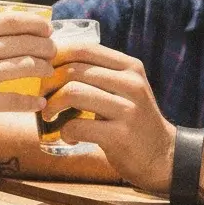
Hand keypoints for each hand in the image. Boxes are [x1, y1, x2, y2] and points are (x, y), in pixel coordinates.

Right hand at [0, 12, 55, 141]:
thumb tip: (8, 25)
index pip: (10, 20)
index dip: (35, 23)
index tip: (48, 28)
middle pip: (23, 42)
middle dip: (45, 46)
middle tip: (54, 50)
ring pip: (25, 66)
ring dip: (43, 68)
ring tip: (49, 71)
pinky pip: (16, 99)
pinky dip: (31, 101)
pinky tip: (39, 102)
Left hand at [43, 44, 173, 192]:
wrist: (162, 155)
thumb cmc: (132, 119)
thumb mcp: (124, 88)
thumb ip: (99, 73)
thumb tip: (54, 61)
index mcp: (130, 67)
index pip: (85, 49)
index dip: (57, 57)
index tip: (44, 71)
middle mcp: (131, 83)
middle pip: (75, 70)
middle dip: (49, 83)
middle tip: (42, 97)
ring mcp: (127, 109)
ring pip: (73, 92)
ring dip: (52, 105)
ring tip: (50, 116)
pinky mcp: (120, 135)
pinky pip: (77, 125)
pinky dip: (65, 132)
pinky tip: (69, 137)